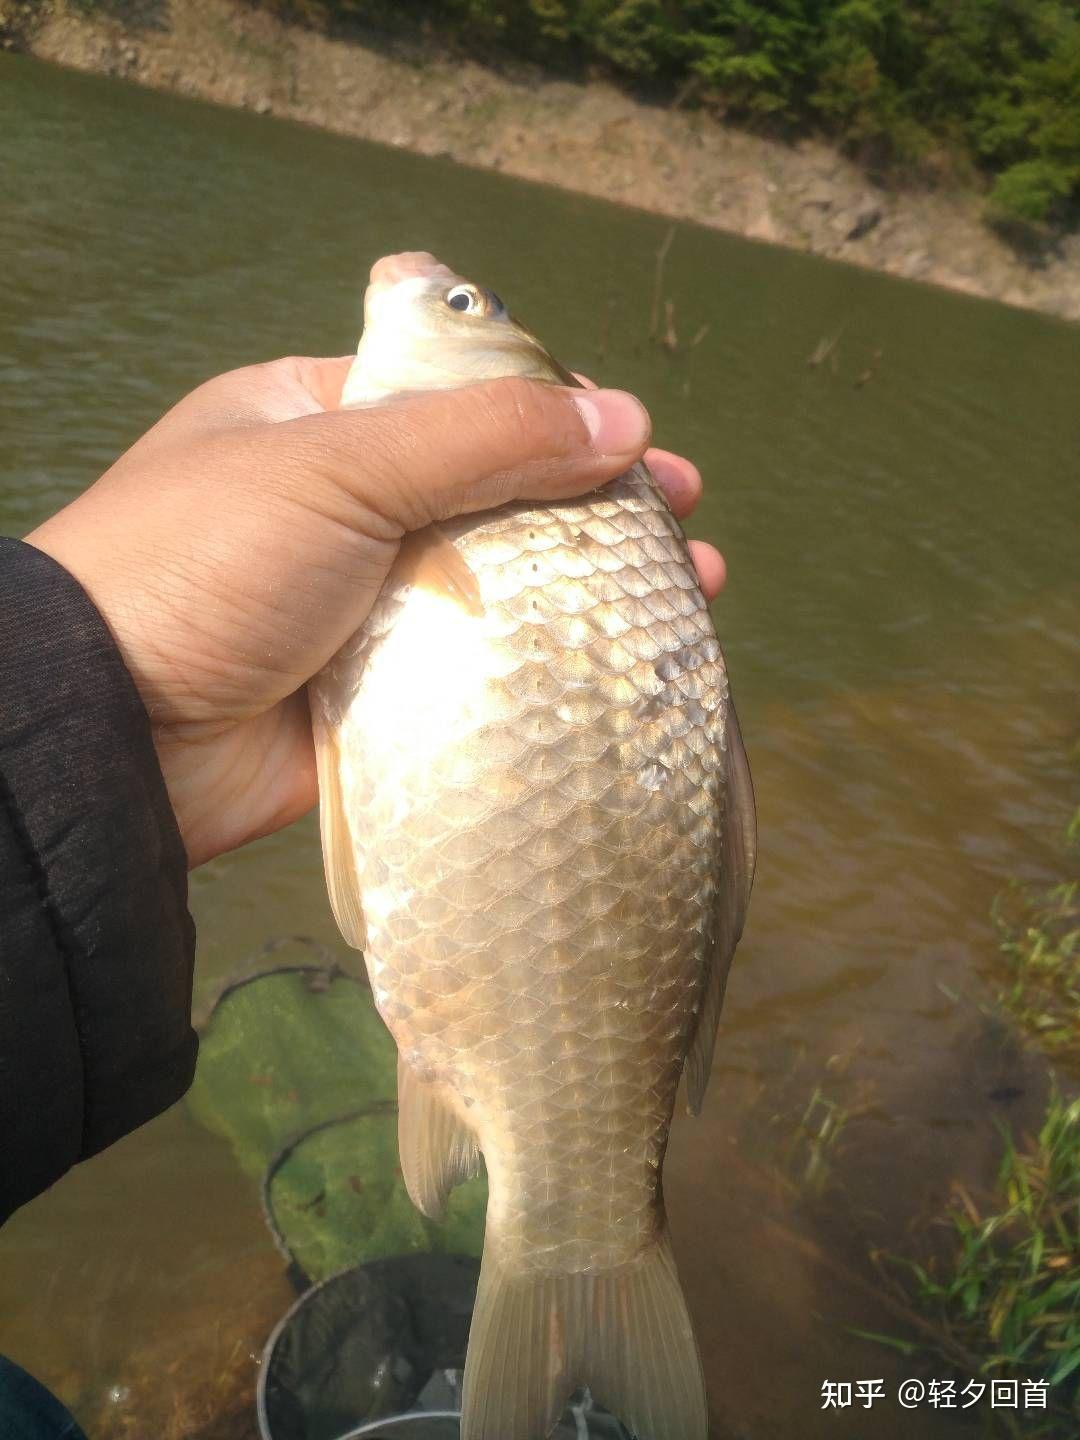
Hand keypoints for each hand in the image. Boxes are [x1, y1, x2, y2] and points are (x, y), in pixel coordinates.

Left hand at [28, 358, 725, 867]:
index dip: (555, 413)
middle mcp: (345, 510)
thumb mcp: (343, 466)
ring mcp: (362, 609)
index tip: (639, 443)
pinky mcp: (376, 698)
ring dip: (592, 590)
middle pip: (494, 495)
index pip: (457, 398)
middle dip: (594, 507)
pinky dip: (547, 671)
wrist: (115, 733)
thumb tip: (624, 421)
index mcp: (316, 421)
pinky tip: (625, 670)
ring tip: (691, 592)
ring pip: (498, 589)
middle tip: (682, 518)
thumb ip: (484, 439)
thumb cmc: (210, 562)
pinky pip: (477, 675)